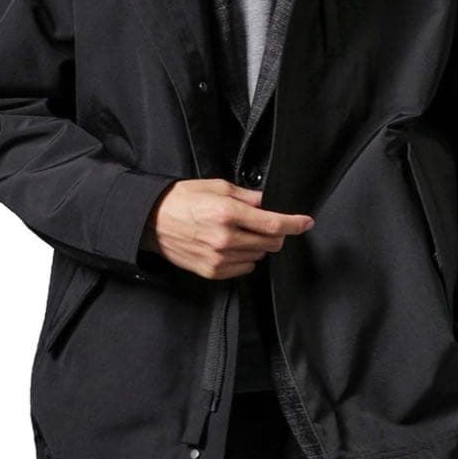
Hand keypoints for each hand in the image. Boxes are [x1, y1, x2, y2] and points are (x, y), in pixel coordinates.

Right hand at [140, 178, 315, 280]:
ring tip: (240, 232)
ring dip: (258, 244)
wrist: (151, 221)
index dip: (294, 223)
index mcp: (227, 213)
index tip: (306, 222)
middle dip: (275, 232)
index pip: (273, 223)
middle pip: (270, 242)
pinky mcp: (212, 271)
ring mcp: (219, 258)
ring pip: (259, 255)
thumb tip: (266, 202)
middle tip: (265, 222)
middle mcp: (225, 239)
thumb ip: (246, 196)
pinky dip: (246, 258)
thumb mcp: (216, 187)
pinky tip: (232, 245)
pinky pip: (244, 268)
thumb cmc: (181, 200)